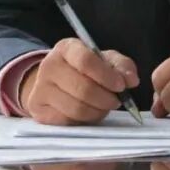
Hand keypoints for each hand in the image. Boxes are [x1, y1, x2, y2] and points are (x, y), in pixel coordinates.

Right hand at [21, 38, 138, 124]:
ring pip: (76, 108)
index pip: (86, 61)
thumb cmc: (85, 69)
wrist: (54, 81)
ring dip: (97, 111)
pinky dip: (84, 120)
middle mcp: (49, 66)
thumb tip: (132, 80)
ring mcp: (41, 89)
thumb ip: (122, 66)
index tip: (122, 86)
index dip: (107, 76)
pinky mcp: (38, 110)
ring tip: (104, 107)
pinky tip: (90, 113)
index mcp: (66, 48)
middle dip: (106, 98)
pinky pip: (67, 121)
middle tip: (117, 101)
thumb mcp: (105, 60)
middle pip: (83, 88)